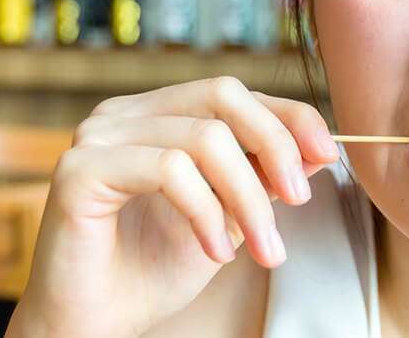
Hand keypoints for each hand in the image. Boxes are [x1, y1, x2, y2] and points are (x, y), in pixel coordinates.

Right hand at [4, 76, 340, 337]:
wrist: (93, 326)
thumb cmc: (152, 272)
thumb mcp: (228, 216)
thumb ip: (262, 177)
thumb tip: (319, 147)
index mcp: (156, 115)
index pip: (232, 93)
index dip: (286, 116)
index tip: (328, 154)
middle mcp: (124, 113)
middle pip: (221, 95)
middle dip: (274, 145)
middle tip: (299, 200)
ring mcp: (98, 136)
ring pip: (204, 138)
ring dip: (248, 198)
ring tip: (263, 248)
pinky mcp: (80, 170)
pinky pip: (169, 171)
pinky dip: (207, 212)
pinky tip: (216, 252)